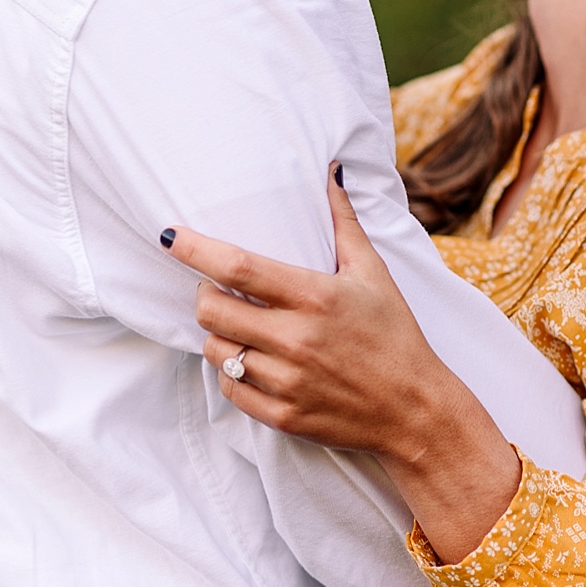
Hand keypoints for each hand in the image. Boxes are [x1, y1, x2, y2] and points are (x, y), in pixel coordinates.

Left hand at [166, 165, 518, 560]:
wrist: (415, 410)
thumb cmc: (394, 335)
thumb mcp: (374, 274)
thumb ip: (343, 223)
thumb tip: (331, 172)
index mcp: (316, 297)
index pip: (238, 267)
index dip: (196, 251)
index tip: (170, 237)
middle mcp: (298, 338)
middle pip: (211, 310)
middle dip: (205, 296)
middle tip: (220, 292)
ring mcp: (288, 380)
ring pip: (214, 350)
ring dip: (219, 336)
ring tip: (244, 329)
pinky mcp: (282, 414)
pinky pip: (229, 387)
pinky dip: (233, 373)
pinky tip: (256, 363)